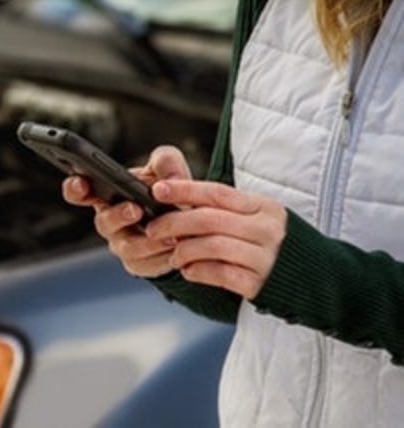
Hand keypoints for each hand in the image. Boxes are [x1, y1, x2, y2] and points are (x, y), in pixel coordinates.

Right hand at [62, 146, 190, 277]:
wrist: (189, 222)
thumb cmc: (170, 191)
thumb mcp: (169, 167)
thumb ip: (166, 160)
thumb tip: (168, 179)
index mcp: (107, 193)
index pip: (80, 192)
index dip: (75, 188)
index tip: (81, 182)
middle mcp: (110, 221)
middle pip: (103, 222)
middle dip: (118, 216)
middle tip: (136, 209)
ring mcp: (123, 244)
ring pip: (127, 247)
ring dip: (146, 242)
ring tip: (168, 235)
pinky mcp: (139, 264)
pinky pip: (145, 265)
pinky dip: (162, 258)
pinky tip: (176, 249)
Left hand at [145, 180, 286, 298]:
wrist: (320, 278)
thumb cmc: (279, 243)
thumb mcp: (262, 217)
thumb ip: (229, 210)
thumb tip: (183, 203)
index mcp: (263, 207)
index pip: (217, 193)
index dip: (184, 190)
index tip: (158, 190)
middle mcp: (265, 228)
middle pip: (209, 219)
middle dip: (174, 223)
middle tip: (153, 229)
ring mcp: (264, 256)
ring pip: (212, 246)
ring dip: (184, 250)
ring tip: (173, 254)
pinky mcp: (260, 283)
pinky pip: (221, 274)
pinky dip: (199, 271)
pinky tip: (188, 271)